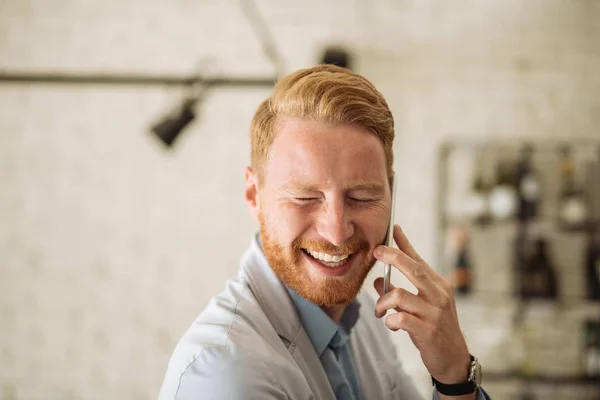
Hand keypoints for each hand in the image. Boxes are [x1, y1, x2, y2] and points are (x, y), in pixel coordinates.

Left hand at [373, 224, 470, 384]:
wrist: (453, 359)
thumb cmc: (435, 329)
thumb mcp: (421, 306)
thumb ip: (400, 291)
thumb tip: (378, 279)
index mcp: (439, 286)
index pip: (419, 260)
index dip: (405, 243)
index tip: (394, 228)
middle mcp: (439, 296)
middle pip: (414, 269)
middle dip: (393, 257)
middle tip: (376, 252)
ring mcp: (434, 313)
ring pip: (400, 295)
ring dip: (383, 302)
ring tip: (380, 310)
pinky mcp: (427, 331)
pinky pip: (400, 318)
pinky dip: (390, 320)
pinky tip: (391, 324)